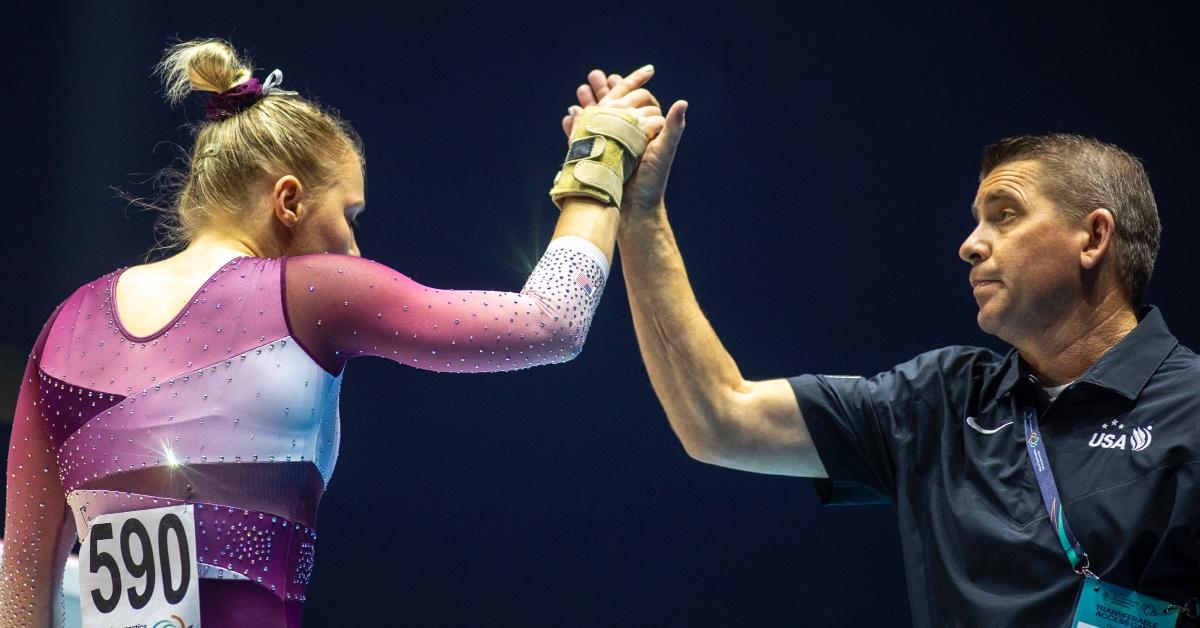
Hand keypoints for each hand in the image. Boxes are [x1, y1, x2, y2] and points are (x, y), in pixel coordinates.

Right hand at [566, 68, 687, 215]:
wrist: (633, 210)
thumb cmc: (652, 182)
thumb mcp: (663, 151)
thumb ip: (671, 127)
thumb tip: (682, 102)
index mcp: (643, 132)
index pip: (634, 102)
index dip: (627, 87)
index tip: (615, 75)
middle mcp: (626, 138)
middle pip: (613, 107)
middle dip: (602, 91)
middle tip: (593, 75)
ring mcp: (609, 148)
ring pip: (597, 120)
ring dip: (588, 104)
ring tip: (580, 91)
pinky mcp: (596, 160)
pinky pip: (584, 139)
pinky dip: (576, 127)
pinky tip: (569, 116)